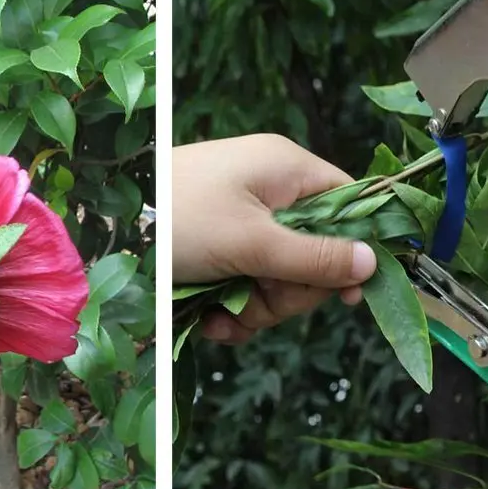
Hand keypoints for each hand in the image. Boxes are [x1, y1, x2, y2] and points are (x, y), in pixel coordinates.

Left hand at [173, 134, 376, 342]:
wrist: (113, 223)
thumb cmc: (181, 216)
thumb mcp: (252, 243)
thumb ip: (314, 257)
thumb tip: (374, 263)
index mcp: (286, 169)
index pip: (349, 204)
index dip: (353, 251)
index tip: (348, 297)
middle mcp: (270, 189)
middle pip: (314, 252)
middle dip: (288, 290)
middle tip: (260, 300)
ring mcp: (245, 216)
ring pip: (280, 275)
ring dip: (257, 306)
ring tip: (223, 314)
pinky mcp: (222, 242)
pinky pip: (249, 281)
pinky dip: (234, 306)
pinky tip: (210, 319)